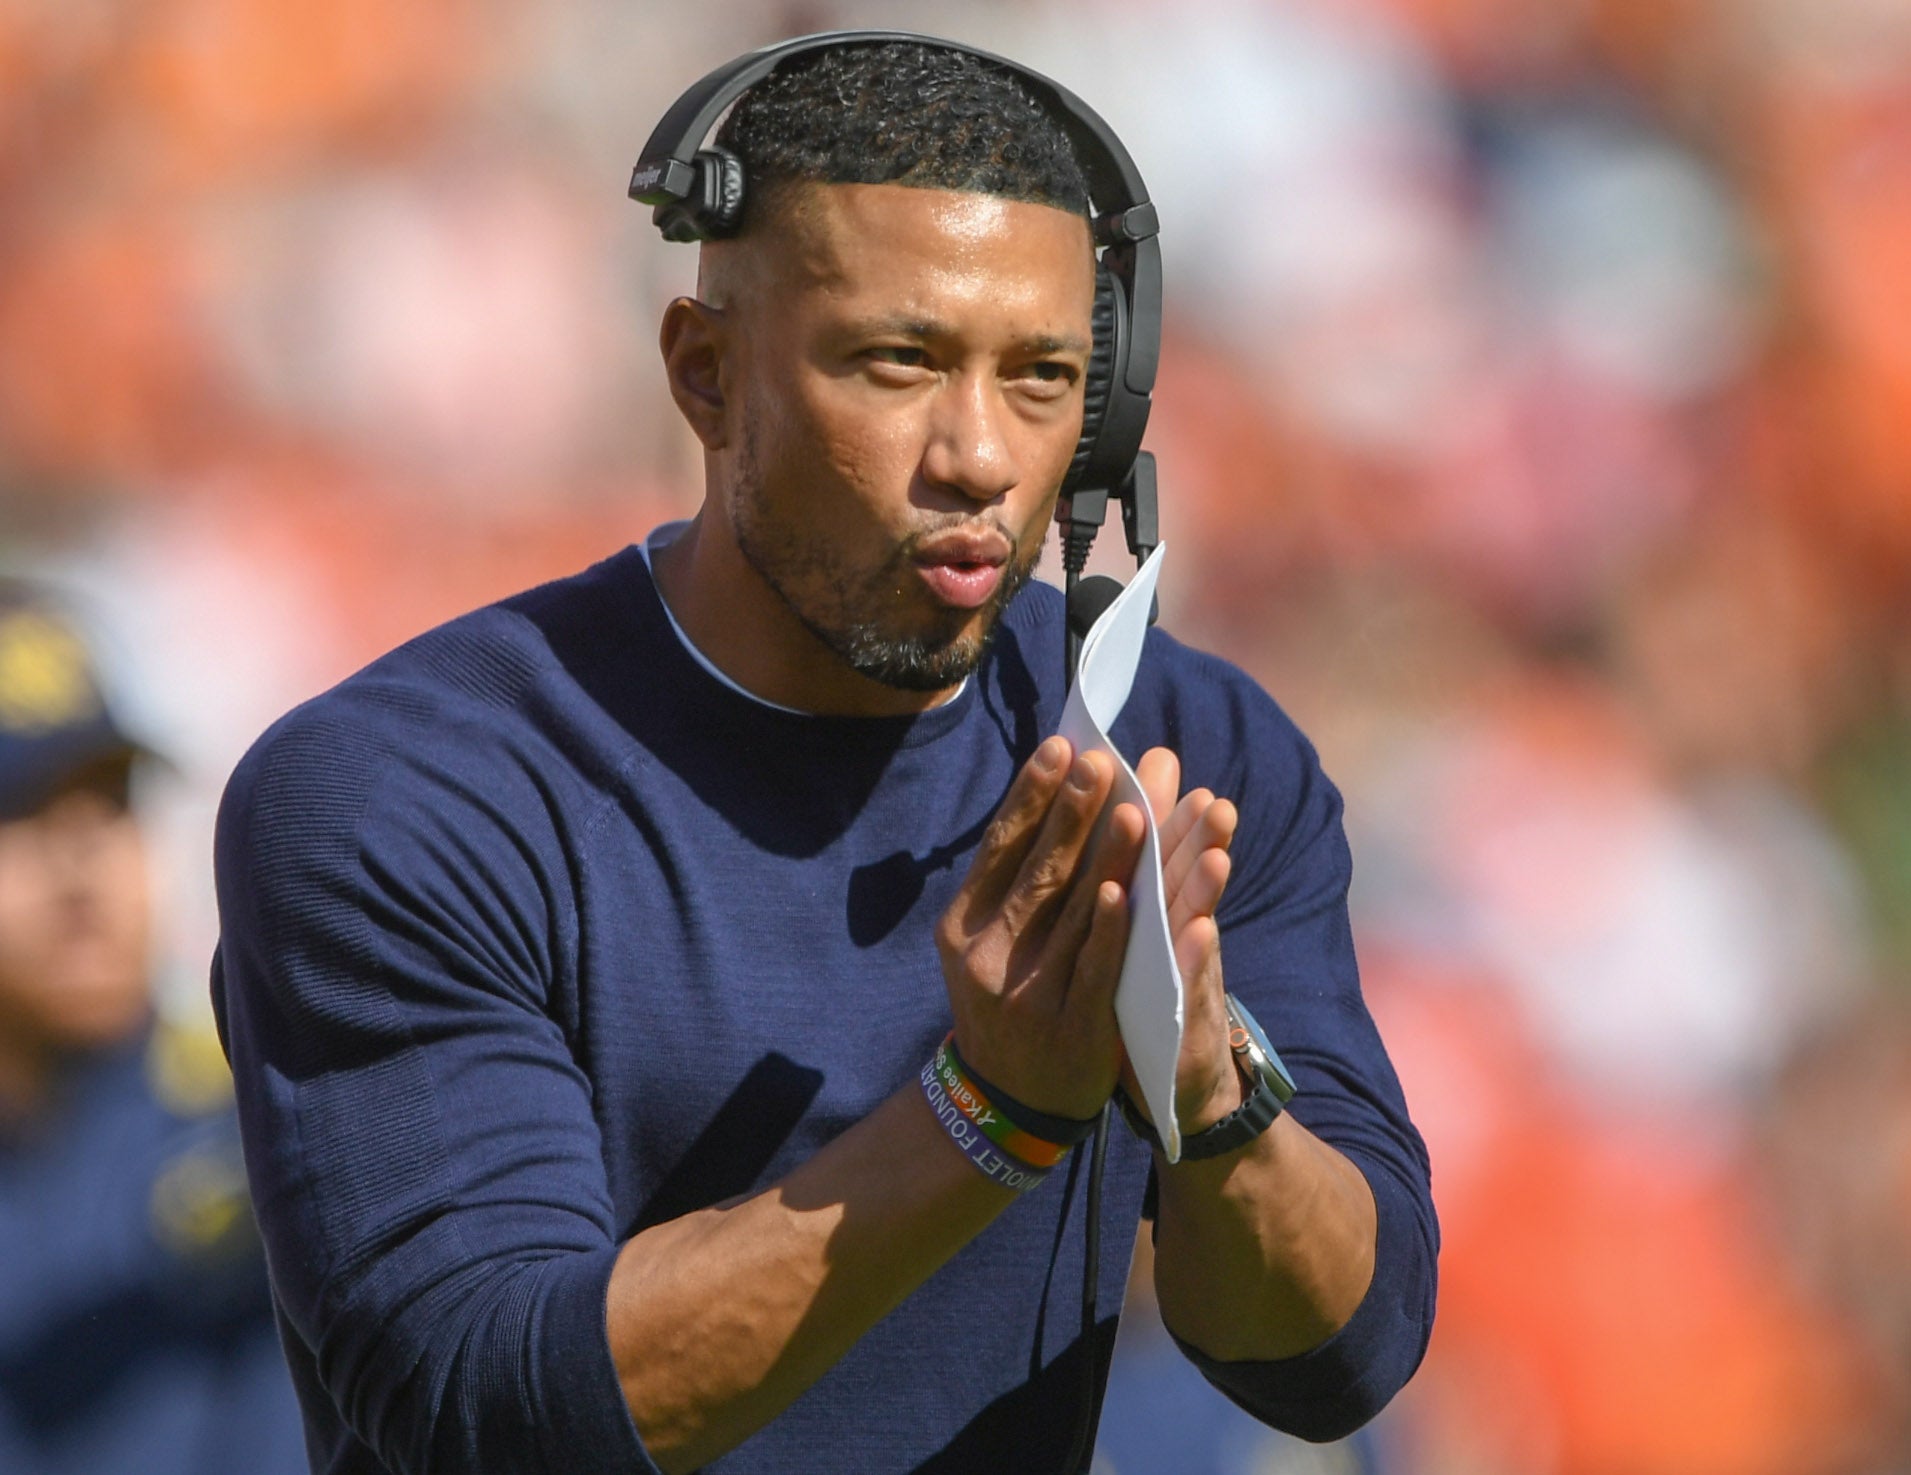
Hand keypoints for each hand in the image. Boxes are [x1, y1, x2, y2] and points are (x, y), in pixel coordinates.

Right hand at [935, 736, 1146, 1119]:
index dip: (1031, 795)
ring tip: (1131, 806)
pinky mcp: (1069, 1028)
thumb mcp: (983, 945)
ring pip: (1070, 912)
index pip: (999, 848)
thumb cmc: (1004, 1003)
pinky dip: (1107, 928)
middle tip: (1101, 760)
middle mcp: (986, 957)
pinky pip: (1092, 968)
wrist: (1006, 1104)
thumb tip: (1046, 798)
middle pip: (1036, 870)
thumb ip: (1009, 882)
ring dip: (1103, 857)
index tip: (1061, 746)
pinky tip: (1121, 889)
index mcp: (961, 927)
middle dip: (1072, 811)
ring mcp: (1027, 993)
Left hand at [1129, 747, 1242, 1136]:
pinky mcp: (1189, 1024)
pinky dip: (1195, 958)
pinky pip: (1190, 988)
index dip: (1166, 813)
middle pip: (1187, 880)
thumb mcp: (1136, 936)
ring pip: (1196, 924)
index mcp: (1157, 914)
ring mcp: (1186, 982)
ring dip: (1206, 888)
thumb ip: (1133, 875)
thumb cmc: (1146, 994)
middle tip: (1211, 799)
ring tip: (1218, 852)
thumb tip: (1121, 810)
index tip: (1163, 763)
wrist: (1176, 1082)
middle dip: (1197, 838)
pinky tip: (1201, 930)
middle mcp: (1177, 939)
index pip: (1161, 855)